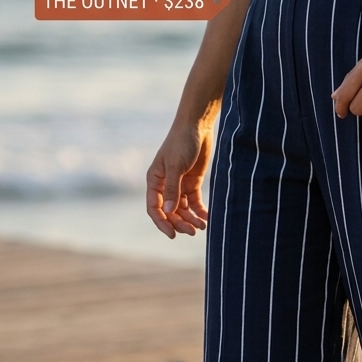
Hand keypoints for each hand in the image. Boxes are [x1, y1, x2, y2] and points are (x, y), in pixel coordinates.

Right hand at [146, 121, 213, 238]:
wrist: (197, 126)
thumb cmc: (182, 142)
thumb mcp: (176, 166)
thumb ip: (172, 189)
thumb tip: (169, 211)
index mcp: (154, 181)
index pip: (154, 208)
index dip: (162, 222)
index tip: (173, 234)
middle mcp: (165, 185)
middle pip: (170, 211)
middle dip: (180, 223)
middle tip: (194, 231)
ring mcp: (179, 184)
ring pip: (183, 209)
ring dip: (190, 219)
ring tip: (202, 226)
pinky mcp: (192, 182)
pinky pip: (194, 202)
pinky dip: (199, 211)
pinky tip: (207, 218)